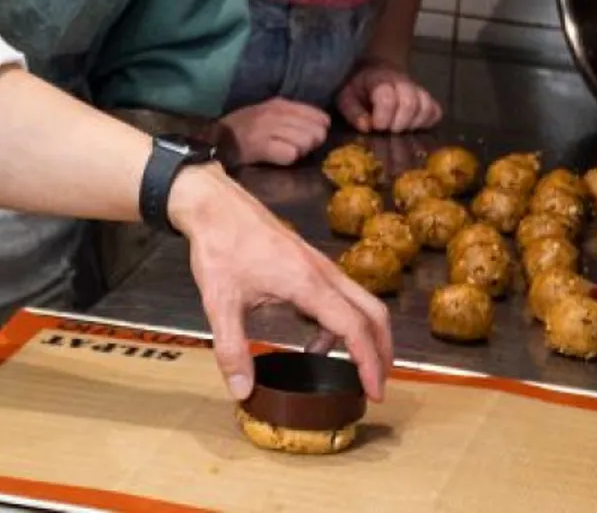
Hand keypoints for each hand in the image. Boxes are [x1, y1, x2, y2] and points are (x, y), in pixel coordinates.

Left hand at [169, 165, 392, 402]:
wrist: (214, 203)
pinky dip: (342, 322)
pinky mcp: (309, 262)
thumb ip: (231, 349)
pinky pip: (341, 295)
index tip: (375, 393)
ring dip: (365, 335)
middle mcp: (322, 272)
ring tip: (352, 370)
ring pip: (361, 301)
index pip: (354, 327)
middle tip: (375, 386)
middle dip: (383, 351)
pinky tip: (316, 342)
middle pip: (373, 313)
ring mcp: (319, 265)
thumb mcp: (219, 302)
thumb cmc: (218, 246)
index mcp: (307, 282)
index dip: (370, 363)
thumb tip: (242, 392)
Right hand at [218, 99, 330, 166]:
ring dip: (298, 152)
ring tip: (283, 152)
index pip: (319, 116)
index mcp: (280, 104)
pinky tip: (276, 158)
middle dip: (311, 143)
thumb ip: (293, 116)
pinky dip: (286, 159)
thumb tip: (322, 126)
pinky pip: (290, 154)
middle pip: (316, 132)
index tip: (308, 137)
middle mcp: (276, 113)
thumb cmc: (243, 128)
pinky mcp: (260, 145)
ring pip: (305, 143)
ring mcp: (267, 128)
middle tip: (295, 147)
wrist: (214, 138)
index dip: (319, 129)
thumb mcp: (268, 113)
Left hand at [335, 60, 442, 134]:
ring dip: (414, 123)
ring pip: (426, 107)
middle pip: (410, 102)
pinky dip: (428, 122)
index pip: (387, 98)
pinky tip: (413, 126)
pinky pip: (436, 111)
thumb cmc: (359, 87)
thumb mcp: (346, 96)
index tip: (376, 126)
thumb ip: (353, 112)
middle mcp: (402, 83)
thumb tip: (366, 127)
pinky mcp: (427, 99)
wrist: (375, 70)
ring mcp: (417, 90)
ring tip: (400, 128)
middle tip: (389, 130)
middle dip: (399, 122)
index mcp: (379, 80)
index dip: (383, 116)